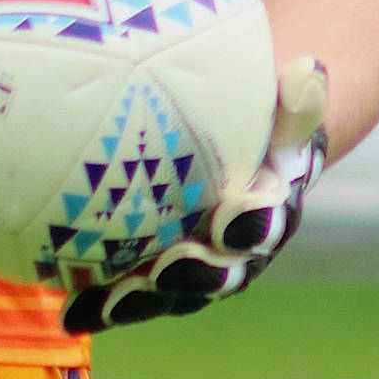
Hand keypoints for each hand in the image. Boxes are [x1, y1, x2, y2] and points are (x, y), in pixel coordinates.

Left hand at [62, 57, 327, 333]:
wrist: (243, 147)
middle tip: (165, 269)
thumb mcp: (278, 104)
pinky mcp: (155, 271)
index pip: (266, 221)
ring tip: (107, 304)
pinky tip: (70, 308)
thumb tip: (308, 69)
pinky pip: (130, 288)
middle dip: (193, 274)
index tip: (233, 218)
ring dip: (142, 298)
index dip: (253, 225)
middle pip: (220, 271)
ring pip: (172, 290)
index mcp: (270, 209)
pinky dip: (103, 299)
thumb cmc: (257, 119)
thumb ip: (293, 96)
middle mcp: (236, 250)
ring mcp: (195, 265)